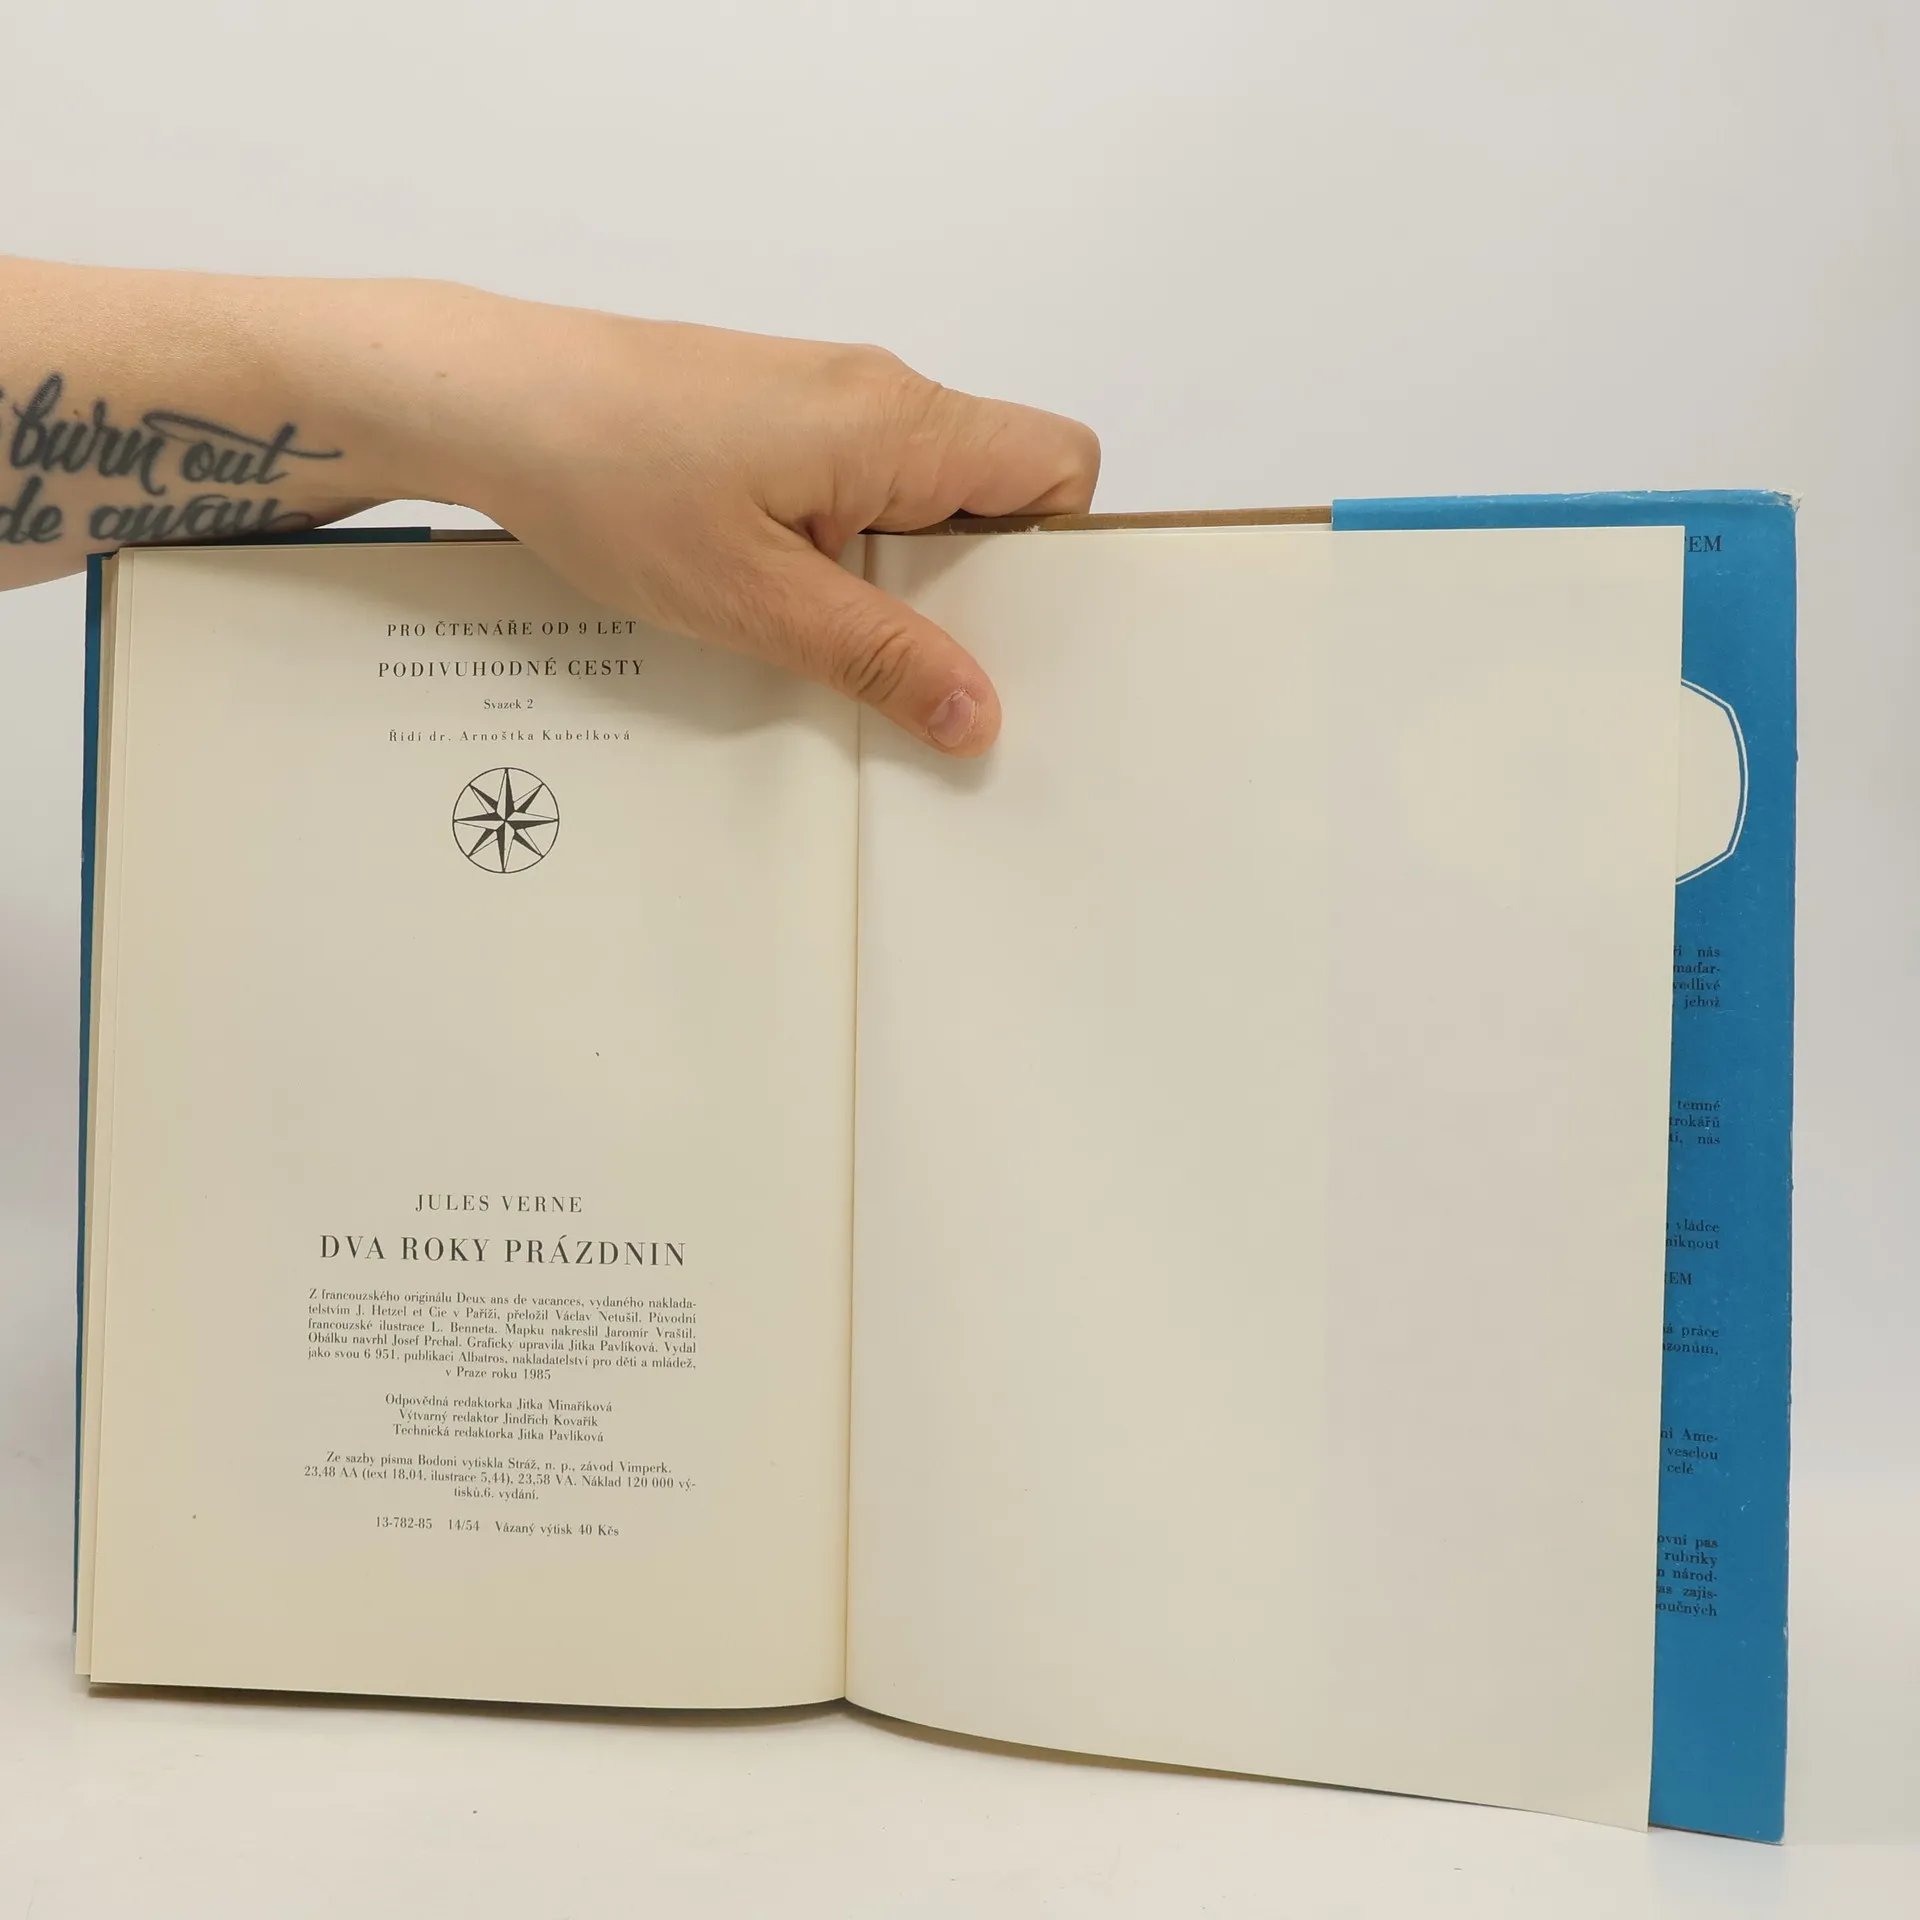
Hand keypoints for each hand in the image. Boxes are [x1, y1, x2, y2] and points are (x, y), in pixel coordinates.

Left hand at [378, 290, 1100, 753]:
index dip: (1058, 551)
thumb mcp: (757, 601)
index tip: (1018, 634)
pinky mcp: (775, 417)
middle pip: (996, 488)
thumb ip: (880, 658)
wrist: (492, 398)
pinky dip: (848, 550)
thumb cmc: (612, 477)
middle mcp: (879, 396)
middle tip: (926, 670)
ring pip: (922, 495)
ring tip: (842, 644)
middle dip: (977, 586)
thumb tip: (980, 714)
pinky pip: (857, 488)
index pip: (1058, 464)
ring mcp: (824, 401)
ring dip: (903, 576)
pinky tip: (787, 601)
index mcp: (901, 425)